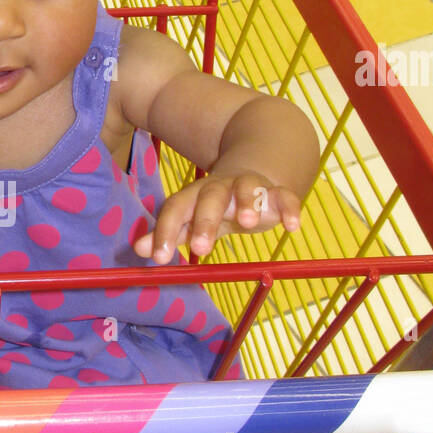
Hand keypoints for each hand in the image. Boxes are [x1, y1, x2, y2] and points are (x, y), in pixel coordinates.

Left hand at [132, 173, 302, 262]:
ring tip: (248, 222)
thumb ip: (169, 233)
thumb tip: (140, 250)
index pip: (175, 209)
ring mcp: (250, 187)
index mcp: (194, 196)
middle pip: (210, 199)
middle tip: (200, 248)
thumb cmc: (215, 206)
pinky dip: (290, 208)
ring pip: (247, 188)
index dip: (165, 232)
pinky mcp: (277, 192)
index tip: (159, 259)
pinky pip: (285, 197)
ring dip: (248, 202)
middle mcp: (220, 188)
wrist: (250, 174)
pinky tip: (292, 226)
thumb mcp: (191, 219)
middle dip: (205, 221)